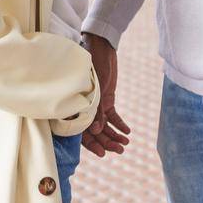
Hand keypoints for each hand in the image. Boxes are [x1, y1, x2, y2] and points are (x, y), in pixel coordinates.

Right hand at [82, 33, 130, 157]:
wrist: (100, 48)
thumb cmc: (91, 66)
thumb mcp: (95, 89)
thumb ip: (95, 110)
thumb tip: (97, 131)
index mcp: (74, 107)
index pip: (82, 132)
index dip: (92, 145)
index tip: (104, 154)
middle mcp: (84, 108)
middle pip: (95, 132)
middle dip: (107, 142)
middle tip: (120, 151)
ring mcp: (96, 104)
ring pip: (104, 125)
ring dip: (115, 135)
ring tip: (126, 143)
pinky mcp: (106, 99)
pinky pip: (112, 115)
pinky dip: (119, 123)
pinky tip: (127, 131)